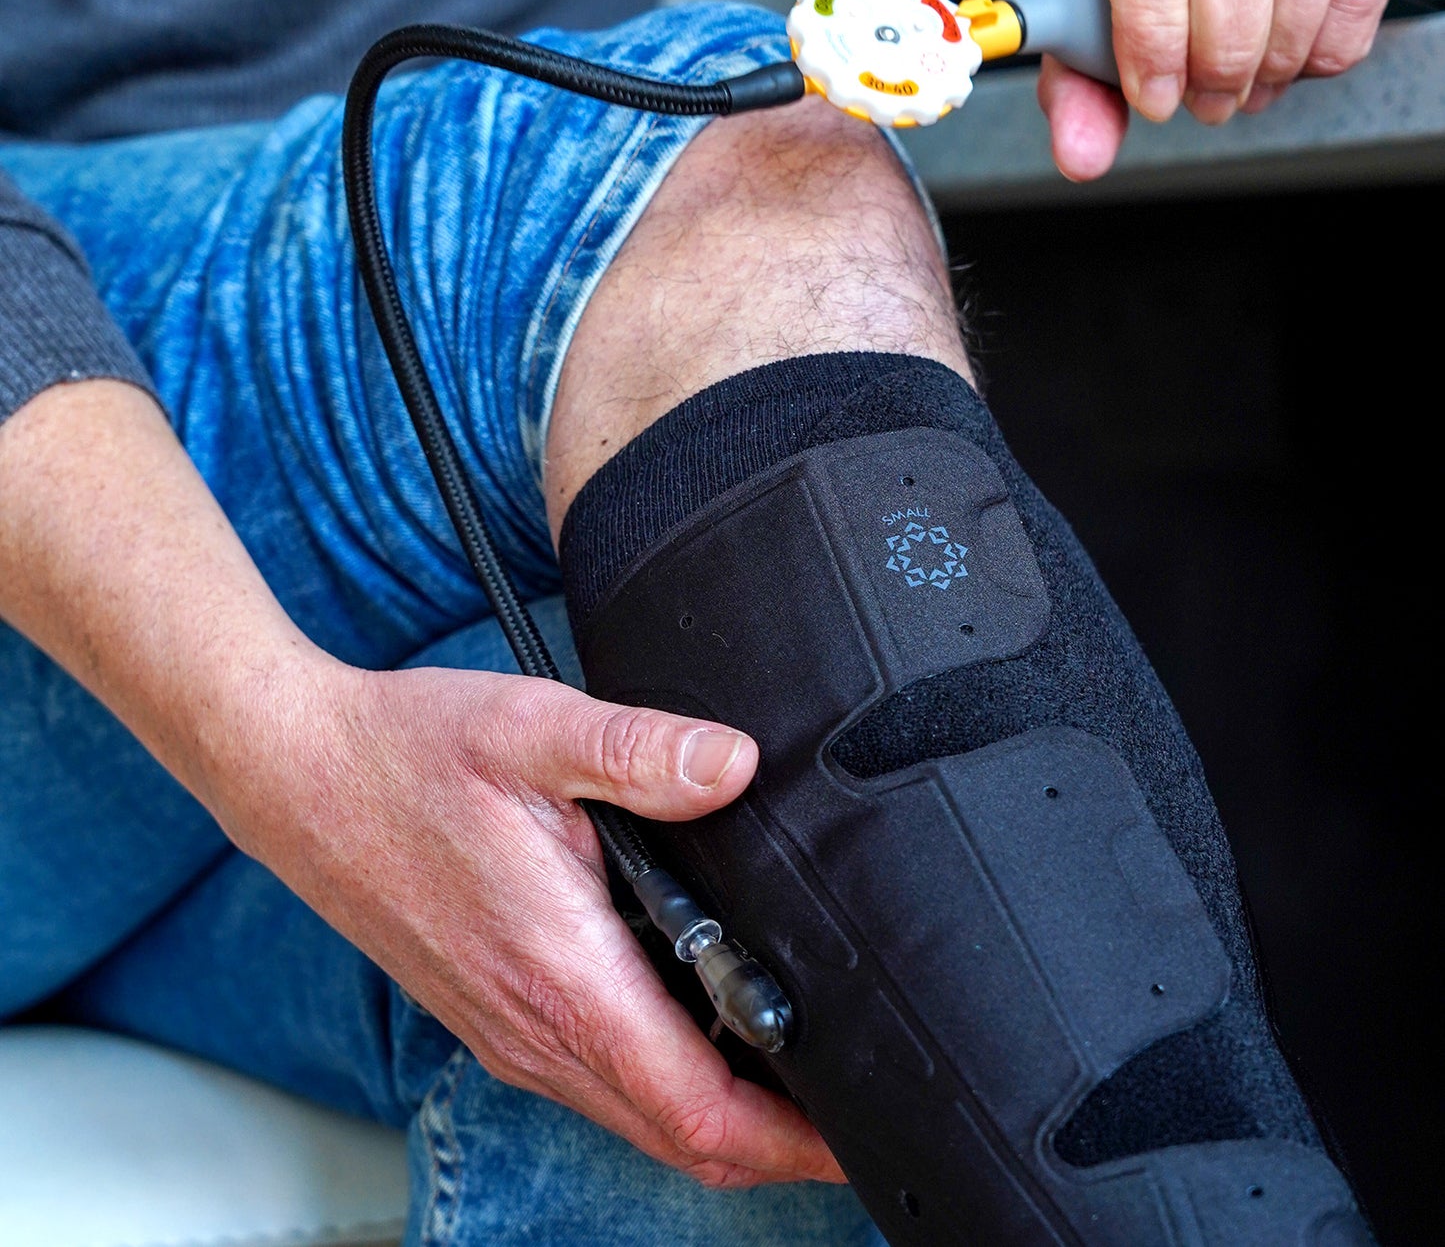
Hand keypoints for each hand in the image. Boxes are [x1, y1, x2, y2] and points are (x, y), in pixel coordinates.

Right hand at [225, 655, 843, 1189]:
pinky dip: (665, 1086)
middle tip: (851, 1112)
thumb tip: (736, 765)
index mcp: (561, 976)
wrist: (296, 773)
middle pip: (680, 1140)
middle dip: (776, 1147)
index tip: (858, 1130)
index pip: (699, 1111)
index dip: (793, 1141)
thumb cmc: (406, 754)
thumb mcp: (534, 730)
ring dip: (722, 1119)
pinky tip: (699, 1030)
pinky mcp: (492, 1014)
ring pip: (639, 1118)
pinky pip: (597, 1082)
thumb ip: (643, 751)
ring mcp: (507, 1032)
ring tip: (797, 1073)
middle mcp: (533, 1029)